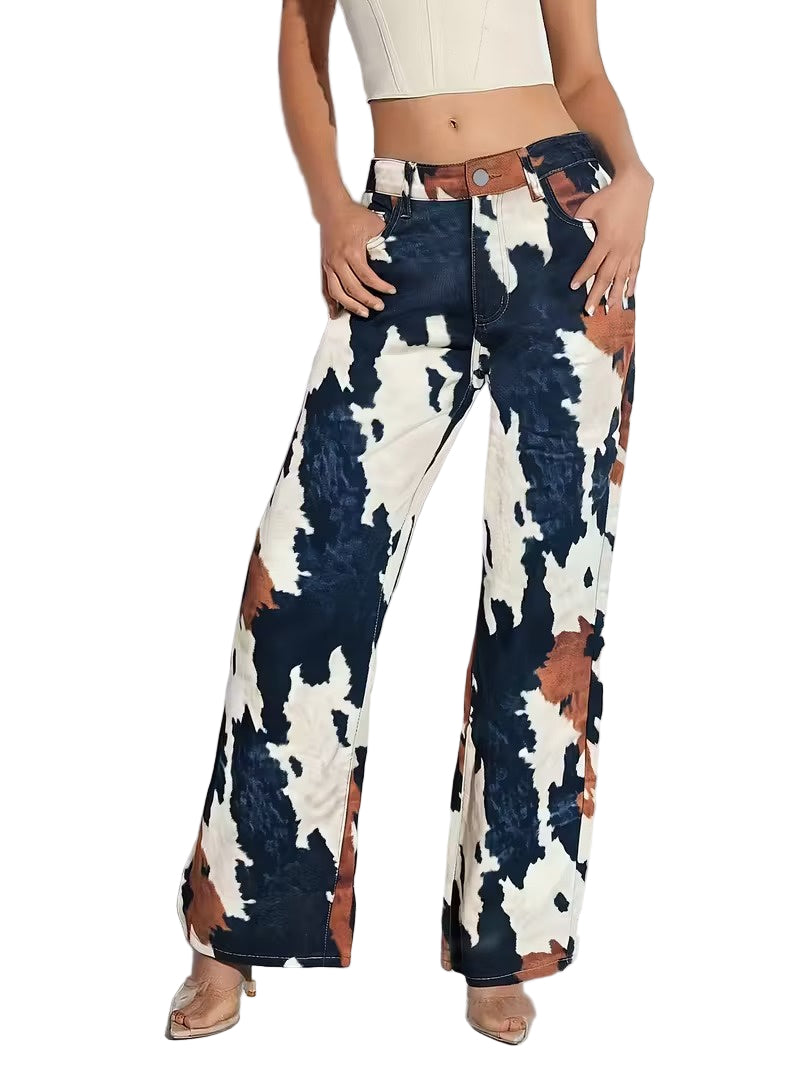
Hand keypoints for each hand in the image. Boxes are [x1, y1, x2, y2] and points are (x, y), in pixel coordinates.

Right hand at [320, 200, 396, 318]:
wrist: (332, 208)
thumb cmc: (353, 215)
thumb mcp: (374, 224)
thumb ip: (383, 241)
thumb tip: (396, 254)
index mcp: (351, 251)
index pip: (367, 276)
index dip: (380, 287)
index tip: (391, 291)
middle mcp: (338, 260)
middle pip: (352, 288)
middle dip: (367, 300)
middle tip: (379, 307)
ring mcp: (329, 265)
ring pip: (337, 292)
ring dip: (350, 305)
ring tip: (363, 313)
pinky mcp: (325, 266)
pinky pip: (326, 288)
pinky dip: (331, 302)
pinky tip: (336, 313)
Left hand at [570, 166, 653, 313]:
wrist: (635, 187)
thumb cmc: (609, 196)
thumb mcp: (588, 207)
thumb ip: (578, 220)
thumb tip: (567, 228)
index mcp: (606, 239)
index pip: (592, 264)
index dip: (583, 276)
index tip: (574, 287)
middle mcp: (620, 248)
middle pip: (607, 276)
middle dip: (598, 294)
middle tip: (591, 310)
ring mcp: (631, 249)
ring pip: (623, 277)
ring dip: (616, 294)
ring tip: (611, 310)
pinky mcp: (638, 247)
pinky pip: (635, 269)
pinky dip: (631, 283)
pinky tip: (628, 295)